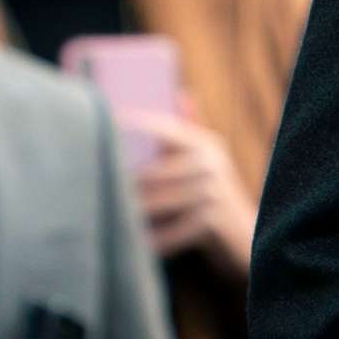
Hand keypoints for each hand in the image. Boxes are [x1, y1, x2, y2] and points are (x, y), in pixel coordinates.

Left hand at [122, 105, 256, 281]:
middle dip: (122, 184)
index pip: (164, 128)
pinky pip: (171, 230)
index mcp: (206, 144)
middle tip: (89, 187)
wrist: (249, 237)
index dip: (134, 125)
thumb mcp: (207, 161)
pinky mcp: (214, 221)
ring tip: (105, 216)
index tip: (106, 122)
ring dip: (132, 213)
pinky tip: (135, 244)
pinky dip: (153, 239)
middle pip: (152, 173)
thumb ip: (192, 130)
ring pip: (157, 202)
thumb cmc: (215, 197)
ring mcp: (214, 192)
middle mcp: (211, 164)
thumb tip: (181, 94)